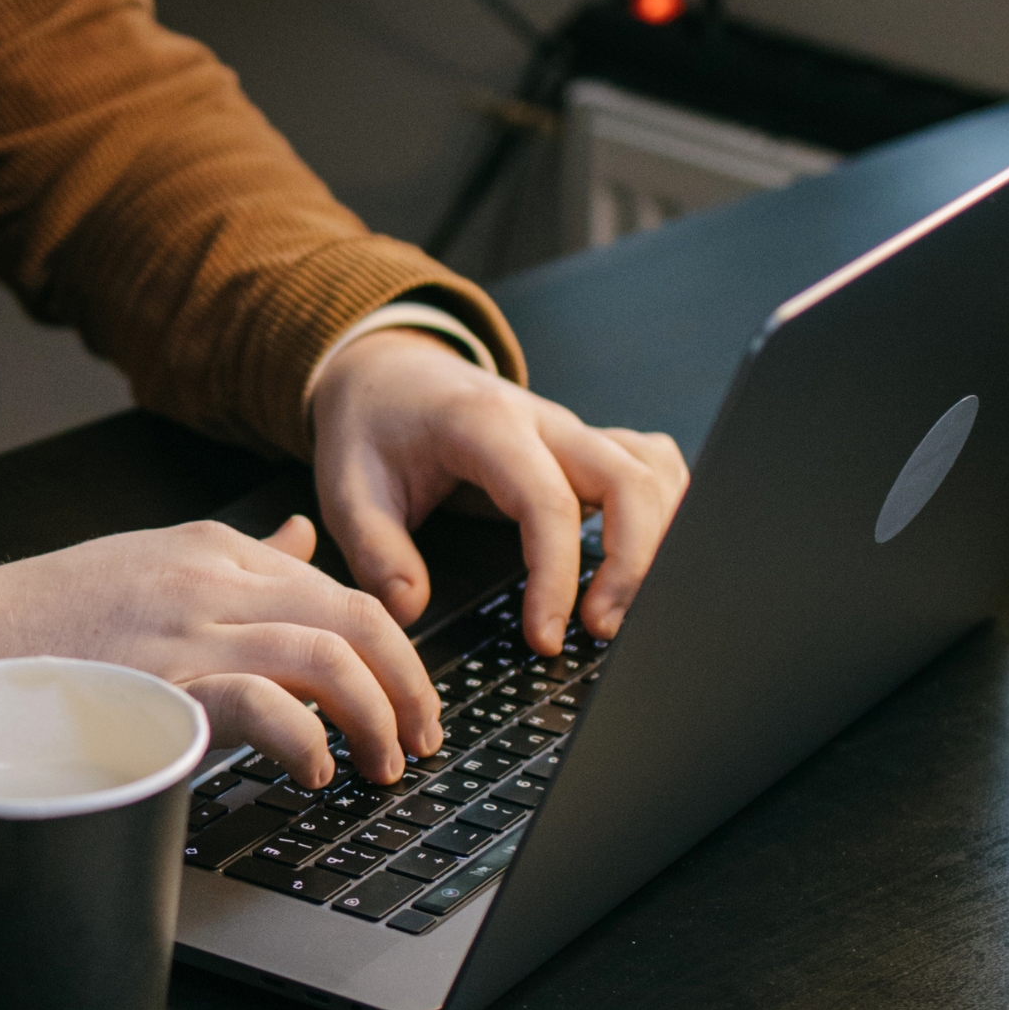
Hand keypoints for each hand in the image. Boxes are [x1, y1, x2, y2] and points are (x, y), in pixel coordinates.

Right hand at [0, 516, 438, 786]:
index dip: (391, 647)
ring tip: (382, 765)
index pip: (337, 588)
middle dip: (407, 680)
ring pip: (327, 653)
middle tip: (421, 735)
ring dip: (374, 715)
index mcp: (212, 549)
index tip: (408, 697)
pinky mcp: (162, 682)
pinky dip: (306, 739)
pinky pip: (265, 703)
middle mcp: (211, 578)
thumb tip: (302, 537)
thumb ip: (237, 556)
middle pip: (354, 615)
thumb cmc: (44, 622)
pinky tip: (316, 771)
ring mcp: (188, 628)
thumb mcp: (150, 562)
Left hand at [312, 328, 688, 652]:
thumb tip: (411, 609)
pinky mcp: (584, 446)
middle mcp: (543, 421)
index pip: (548, 502)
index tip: (544, 636)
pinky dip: (662, 513)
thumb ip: (374, 551)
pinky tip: (640, 563)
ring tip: (619, 609)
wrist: (386, 373)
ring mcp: (571, 431)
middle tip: (600, 629)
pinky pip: (651, 467)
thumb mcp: (346, 487)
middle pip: (631, 481)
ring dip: (657, 541)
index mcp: (485, 425)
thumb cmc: (371, 425)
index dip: (556, 577)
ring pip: (655, 471)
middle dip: (633, 563)